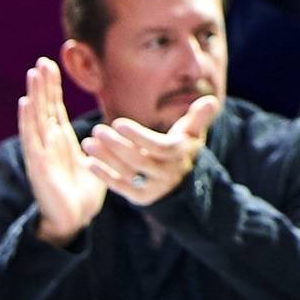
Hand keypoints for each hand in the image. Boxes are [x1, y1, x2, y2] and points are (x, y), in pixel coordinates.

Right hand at [19, 58, 105, 247]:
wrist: (74, 219)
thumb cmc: (83, 193)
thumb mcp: (96, 160)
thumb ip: (101, 144)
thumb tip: (114, 130)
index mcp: (61, 140)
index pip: (55, 107)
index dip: (52, 87)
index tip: (51, 64)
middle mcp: (49, 142)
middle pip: (45, 107)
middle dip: (43, 84)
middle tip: (42, 61)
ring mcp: (42, 152)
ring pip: (36, 117)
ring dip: (35, 94)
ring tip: (33, 73)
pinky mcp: (39, 164)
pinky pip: (32, 138)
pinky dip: (27, 119)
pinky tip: (25, 102)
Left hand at [83, 94, 222, 207]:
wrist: (181, 181)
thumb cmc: (182, 147)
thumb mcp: (192, 132)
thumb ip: (200, 117)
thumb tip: (211, 101)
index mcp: (180, 154)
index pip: (159, 147)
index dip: (139, 137)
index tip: (118, 123)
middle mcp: (168, 173)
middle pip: (140, 161)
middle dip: (117, 146)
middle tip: (97, 130)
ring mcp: (154, 187)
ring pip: (128, 173)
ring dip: (106, 159)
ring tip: (88, 143)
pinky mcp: (141, 198)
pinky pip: (121, 187)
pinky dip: (104, 176)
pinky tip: (89, 163)